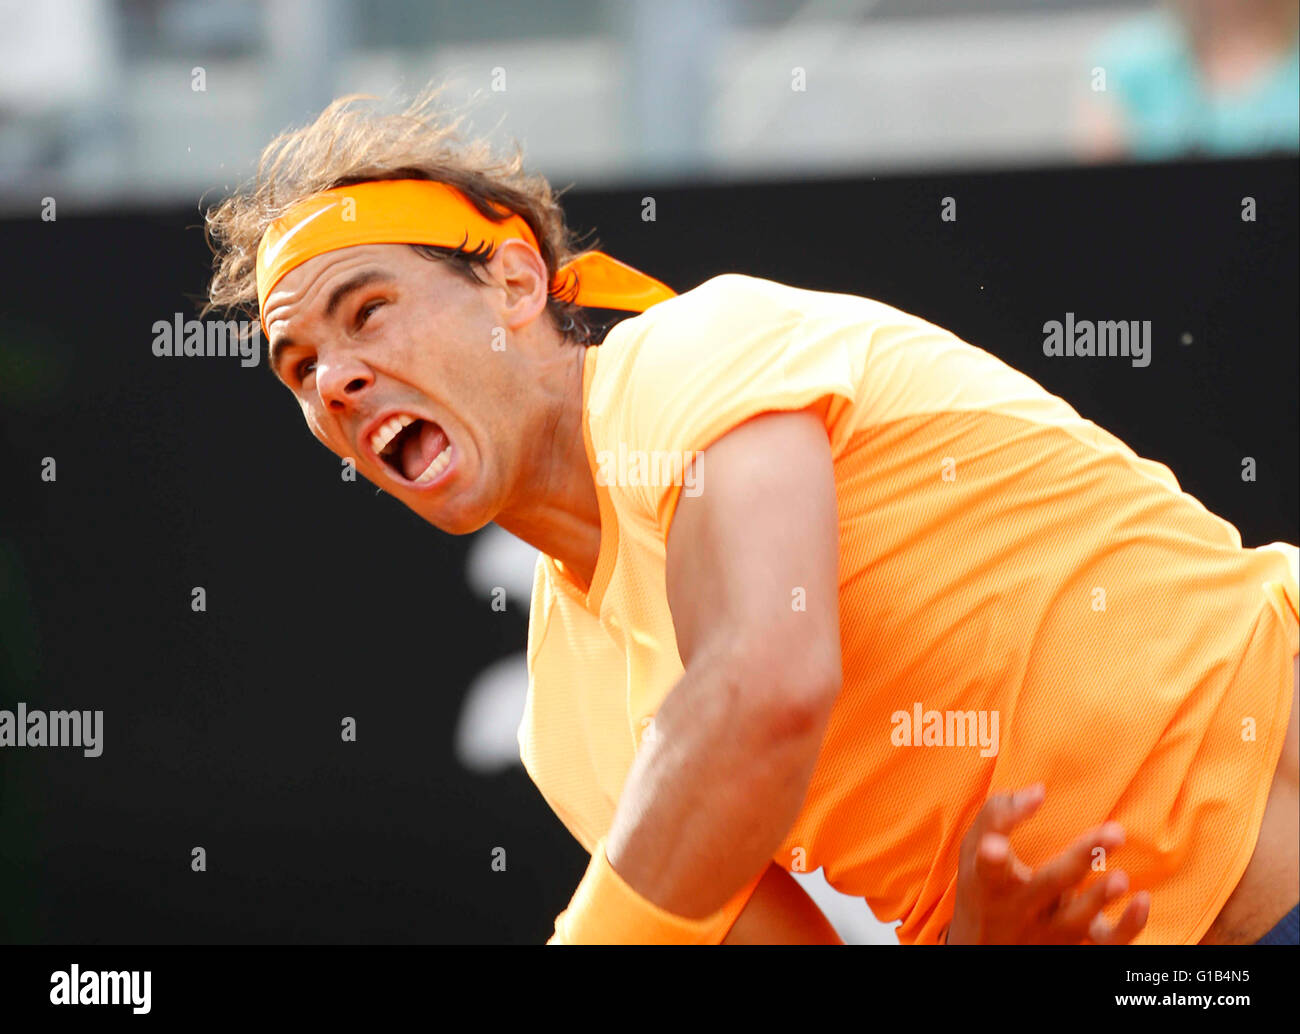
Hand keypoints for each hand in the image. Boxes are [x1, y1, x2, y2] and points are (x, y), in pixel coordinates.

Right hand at [945, 784, 1149, 943]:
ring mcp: (1045, 930)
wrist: (983, 948)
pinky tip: (1142, 900)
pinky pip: (1102, 944)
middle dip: (1081, 859)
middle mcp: (1017, 907)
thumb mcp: (972, 852)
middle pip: (1050, 884)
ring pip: (1075, 920)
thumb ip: (996, 815)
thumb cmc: (983, 887)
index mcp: (988, 881)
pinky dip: (1126, 928)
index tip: (1038, 797)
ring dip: (1099, 900)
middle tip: (1114, 833)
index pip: (992, 859)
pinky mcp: (1068, 945)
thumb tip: (1039, 791)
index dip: (1007, 832)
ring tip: (1120, 878)